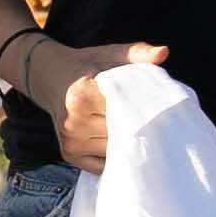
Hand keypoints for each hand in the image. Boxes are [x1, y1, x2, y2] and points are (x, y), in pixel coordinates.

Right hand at [40, 37, 167, 174]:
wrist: (52, 76)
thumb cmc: (90, 65)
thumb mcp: (113, 54)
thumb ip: (138, 53)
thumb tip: (164, 52)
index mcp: (84, 94)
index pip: (125, 110)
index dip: (144, 110)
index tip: (159, 108)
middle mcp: (73, 121)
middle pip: (122, 133)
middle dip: (139, 127)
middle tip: (157, 122)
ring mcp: (71, 140)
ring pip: (115, 150)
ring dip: (129, 143)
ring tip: (136, 128)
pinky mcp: (69, 154)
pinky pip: (104, 164)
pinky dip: (116, 156)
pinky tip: (121, 142)